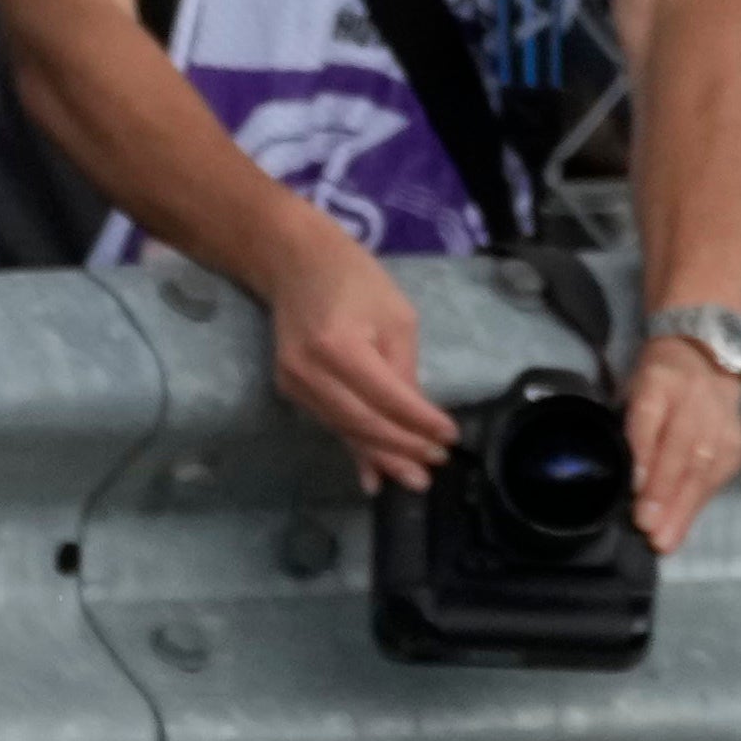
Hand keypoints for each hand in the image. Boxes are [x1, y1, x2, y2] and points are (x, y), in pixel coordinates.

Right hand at [261, 219, 464, 486]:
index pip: (387, 397)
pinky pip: (331, 424)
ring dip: (382, 456)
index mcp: (339, 345)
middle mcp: (310, 371)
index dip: (420, 422)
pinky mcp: (290, 390)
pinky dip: (356, 449)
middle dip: (402, 449)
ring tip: (415, 478)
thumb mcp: (395, 316)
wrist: (294, 262)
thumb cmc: (354, 279)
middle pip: (363, 423)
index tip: (450, 438)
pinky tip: (374, 478)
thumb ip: (403, 370)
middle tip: (435, 467)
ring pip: (346, 430)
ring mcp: (294, 384)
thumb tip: (417, 421)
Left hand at [628, 336, 740, 546]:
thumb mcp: (633, 390)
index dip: (643, 453)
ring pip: (703, 467)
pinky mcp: (736, 440)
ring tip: (665, 539)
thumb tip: (618, 480)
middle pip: (679, 448)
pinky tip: (684, 525)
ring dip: (683, 506)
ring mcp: (720, 419)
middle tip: (647, 527)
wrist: (706, 356)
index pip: (649, 416)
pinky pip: (717, 476)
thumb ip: (626, 427)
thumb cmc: (657, 382)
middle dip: (664, 492)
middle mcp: (693, 398)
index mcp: (659, 379)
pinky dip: (698, 503)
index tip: (634, 488)